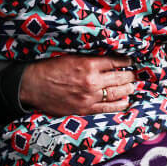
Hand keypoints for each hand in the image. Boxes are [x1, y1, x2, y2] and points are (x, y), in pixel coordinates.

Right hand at [20, 55, 134, 115]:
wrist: (32, 86)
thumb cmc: (49, 69)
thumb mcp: (70, 57)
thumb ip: (89, 59)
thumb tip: (107, 60)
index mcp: (88, 64)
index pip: (115, 62)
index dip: (125, 61)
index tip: (130, 61)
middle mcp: (92, 81)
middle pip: (120, 78)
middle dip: (129, 75)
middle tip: (133, 74)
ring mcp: (90, 97)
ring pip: (117, 93)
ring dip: (127, 89)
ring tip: (131, 86)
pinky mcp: (85, 109)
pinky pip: (108, 108)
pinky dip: (119, 104)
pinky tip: (125, 101)